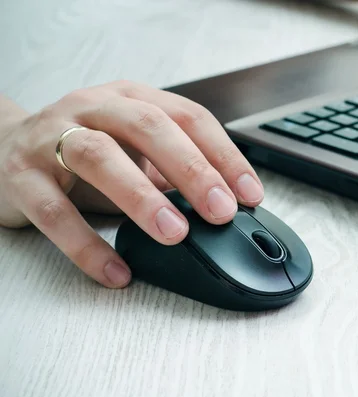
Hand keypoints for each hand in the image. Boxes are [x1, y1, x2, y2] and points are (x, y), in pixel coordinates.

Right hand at [0, 81, 263, 287]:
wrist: (1, 147)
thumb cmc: (81, 149)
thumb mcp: (132, 149)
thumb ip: (171, 171)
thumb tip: (224, 206)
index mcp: (130, 98)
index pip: (189, 117)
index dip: (224, 156)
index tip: (250, 194)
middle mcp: (93, 107)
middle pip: (149, 127)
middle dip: (192, 170)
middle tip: (221, 211)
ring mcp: (52, 137)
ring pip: (99, 158)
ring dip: (142, 198)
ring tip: (175, 233)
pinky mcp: (20, 175)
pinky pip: (54, 211)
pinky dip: (87, 244)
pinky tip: (116, 269)